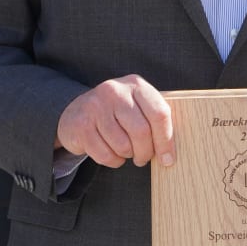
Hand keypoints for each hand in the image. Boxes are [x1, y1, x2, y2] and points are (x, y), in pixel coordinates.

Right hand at [56, 75, 174, 168]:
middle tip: (143, 158)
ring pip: (122, 145)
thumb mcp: (137, 107)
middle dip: (145, 152)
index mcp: (136, 84)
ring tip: (125, 151)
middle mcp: (115, 91)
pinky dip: (112, 161)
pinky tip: (111, 153)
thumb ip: (155, 121)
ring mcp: (96, 106)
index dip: (166, 140)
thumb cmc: (117, 113)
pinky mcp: (81, 125)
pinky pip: (105, 155)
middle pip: (141, 131)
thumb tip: (169, 154)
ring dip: (127, 155)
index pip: (159, 114)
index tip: (168, 159)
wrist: (76, 112)